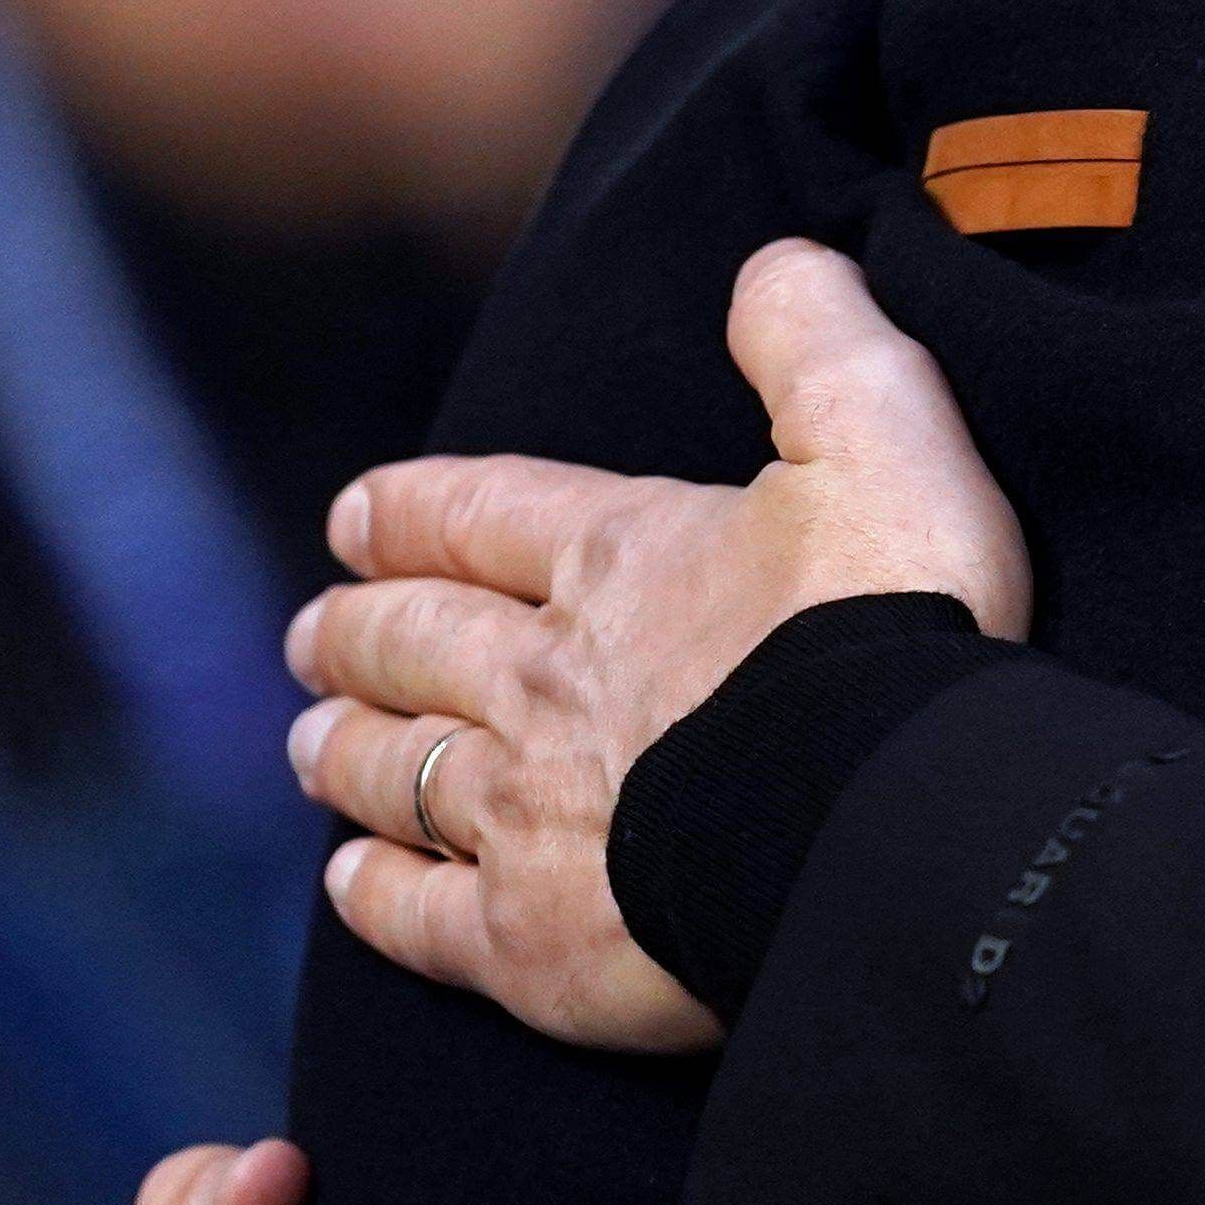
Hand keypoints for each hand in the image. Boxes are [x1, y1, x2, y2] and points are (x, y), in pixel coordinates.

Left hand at [289, 240, 1028, 1051]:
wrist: (879, 817)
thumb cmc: (892, 624)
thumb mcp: (884, 436)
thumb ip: (820, 345)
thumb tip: (775, 264)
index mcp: (617, 558)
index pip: (481, 518)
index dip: (413, 512)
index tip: (355, 518)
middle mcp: (541, 678)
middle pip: (413, 646)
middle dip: (357, 633)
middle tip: (314, 634)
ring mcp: (523, 813)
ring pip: (395, 769)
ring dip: (345, 747)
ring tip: (312, 741)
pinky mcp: (531, 939)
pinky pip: (419, 914)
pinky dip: (375, 891)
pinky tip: (352, 880)